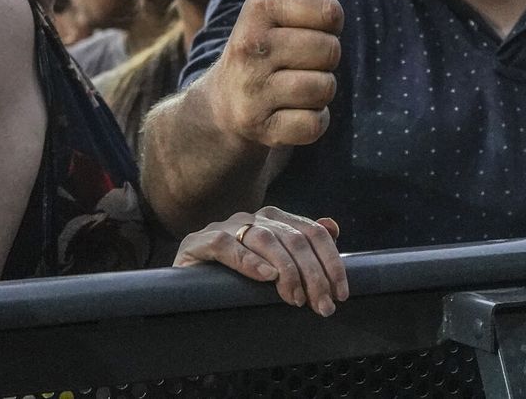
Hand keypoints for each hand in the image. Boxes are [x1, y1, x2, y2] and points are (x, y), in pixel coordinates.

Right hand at [175, 206, 346, 316]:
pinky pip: (226, 246)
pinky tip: (265, 276)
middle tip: (323, 306)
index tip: (341, 293)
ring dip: (287, 271)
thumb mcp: (273, 265)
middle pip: (294, 239)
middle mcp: (254, 218)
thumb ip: (302, 245)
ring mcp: (226, 227)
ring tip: (296, 298)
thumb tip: (333, 226)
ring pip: (266, 240)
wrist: (184, 285)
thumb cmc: (235, 278)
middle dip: (314, 275)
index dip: (331, 261)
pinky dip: (248, 260)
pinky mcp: (200, 242)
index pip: (313, 233)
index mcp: (275, 221)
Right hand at [209, 0, 342, 147]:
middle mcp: (250, 44)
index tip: (305, 24)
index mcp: (261, 6)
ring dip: (318, 90)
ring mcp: (252, 88)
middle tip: (296, 59)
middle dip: (324, 58)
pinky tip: (288, 112)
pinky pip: (315, 125)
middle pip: (331, 52)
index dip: (328, 20)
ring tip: (291, 84)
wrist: (225, 103)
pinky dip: (310, 122)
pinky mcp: (259, 129)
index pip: (331, 11)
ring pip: (325, 89)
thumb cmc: (268, 36)